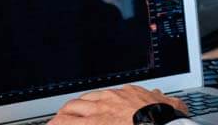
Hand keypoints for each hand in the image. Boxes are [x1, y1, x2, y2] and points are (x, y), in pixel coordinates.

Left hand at [49, 84, 188, 124]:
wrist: (163, 124)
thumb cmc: (165, 118)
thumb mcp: (163, 104)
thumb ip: (156, 99)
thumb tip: (158, 96)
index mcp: (121, 96)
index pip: (97, 97)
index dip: (88, 105)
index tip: (84, 111)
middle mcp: (106, 102)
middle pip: (78, 103)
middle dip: (68, 112)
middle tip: (61, 120)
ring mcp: (96, 115)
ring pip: (68, 113)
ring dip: (58, 120)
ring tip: (53, 124)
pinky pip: (65, 124)